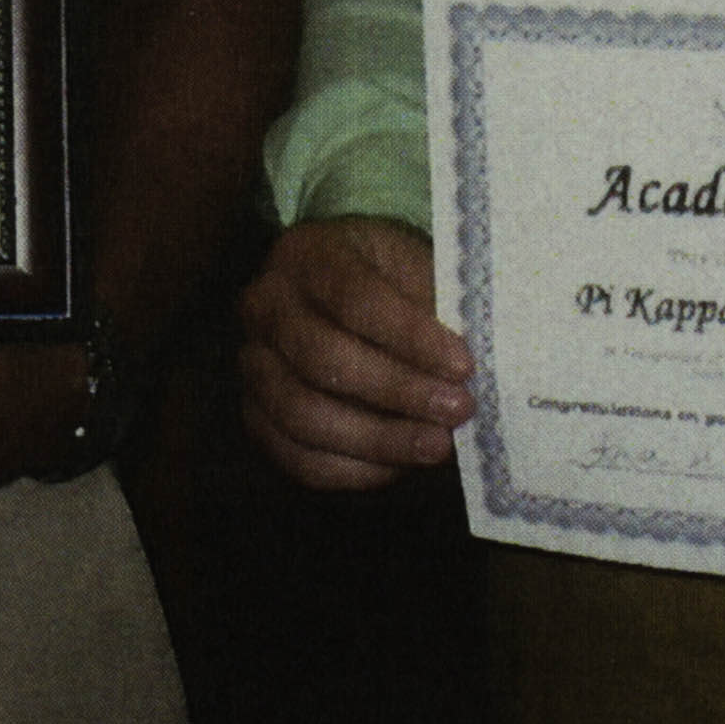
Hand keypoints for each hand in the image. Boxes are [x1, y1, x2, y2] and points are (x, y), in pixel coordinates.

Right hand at [235, 215, 477, 491]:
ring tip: (437, 445)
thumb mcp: (420, 270)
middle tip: (458, 409)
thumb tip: (472, 370)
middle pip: (321, 357)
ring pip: (303, 414)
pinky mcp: (257, 417)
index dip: (409, 336)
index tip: (464, 365)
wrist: (354, 294)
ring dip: (378, 439)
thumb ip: (440, 311)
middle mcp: (265, 306)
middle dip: (397, 390)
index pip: (353, 297)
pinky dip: (353, 469)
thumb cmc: (396, 281)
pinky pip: (296, 457)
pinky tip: (400, 466)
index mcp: (307, 254)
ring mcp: (252, 364)